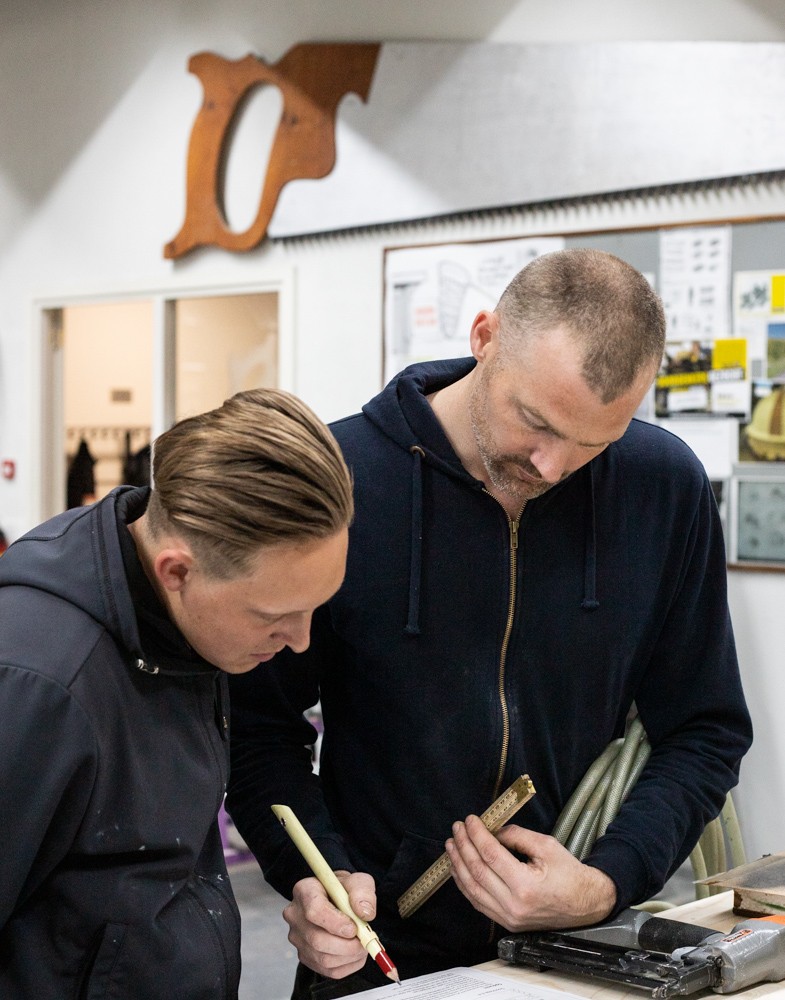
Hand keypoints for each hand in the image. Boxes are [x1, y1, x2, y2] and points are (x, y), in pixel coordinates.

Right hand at [283, 872, 376, 978]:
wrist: (338, 900)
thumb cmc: (345, 890)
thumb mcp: (358, 881)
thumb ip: (363, 892)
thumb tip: (364, 913)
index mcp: (305, 891)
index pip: (314, 911)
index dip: (336, 923)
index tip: (354, 927)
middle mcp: (295, 915)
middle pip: (317, 939)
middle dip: (347, 945)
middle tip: (365, 941)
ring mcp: (298, 938)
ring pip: (323, 958)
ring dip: (349, 956)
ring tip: (362, 945)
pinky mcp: (305, 956)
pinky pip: (327, 970)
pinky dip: (347, 965)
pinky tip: (355, 953)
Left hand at [445, 817, 616, 930]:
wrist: (585, 905)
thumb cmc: (568, 873)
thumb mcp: (546, 846)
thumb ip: (516, 836)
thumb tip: (492, 831)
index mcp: (525, 885)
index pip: (491, 855)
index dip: (477, 835)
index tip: (470, 820)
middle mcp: (513, 905)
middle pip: (477, 871)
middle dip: (463, 847)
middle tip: (457, 828)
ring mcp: (508, 918)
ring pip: (472, 889)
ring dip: (458, 865)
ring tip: (451, 846)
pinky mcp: (506, 923)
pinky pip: (478, 902)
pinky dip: (464, 884)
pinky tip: (458, 868)